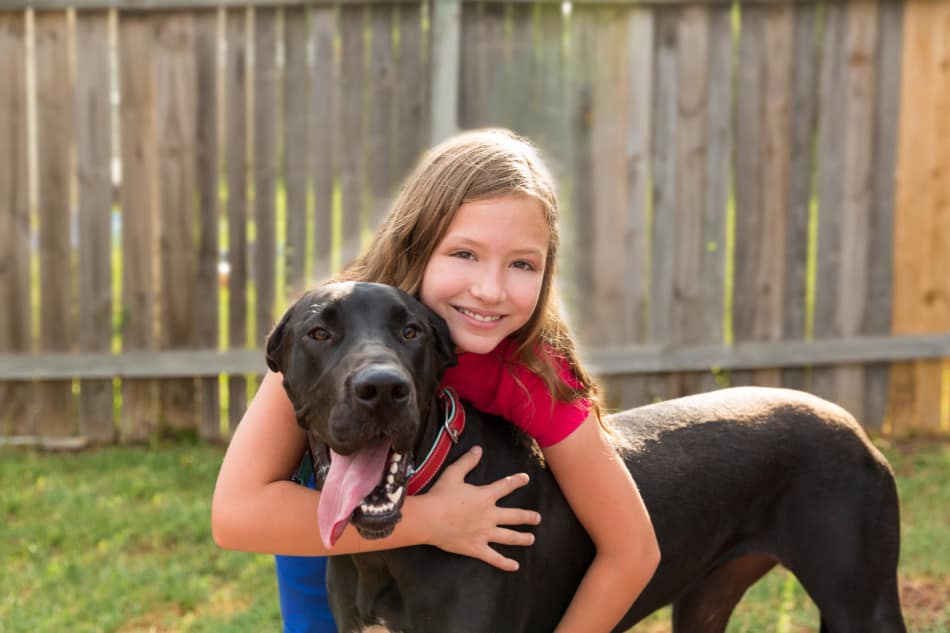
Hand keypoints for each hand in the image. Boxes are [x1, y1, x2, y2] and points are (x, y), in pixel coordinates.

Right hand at [419, 446, 540, 570]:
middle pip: (514, 516)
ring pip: (509, 537)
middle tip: (537, 518)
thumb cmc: (440, 495)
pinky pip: (494, 557)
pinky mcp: (476, 548)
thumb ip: (467, 461)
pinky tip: (515, 566)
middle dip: (528, 517)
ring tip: (531, 539)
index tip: (526, 479)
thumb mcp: (453, 473)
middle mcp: (490, 515)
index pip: (506, 486)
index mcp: (485, 496)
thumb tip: (478, 449)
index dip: (517, 481)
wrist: (429, 518)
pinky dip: (505, 563)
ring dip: (522, 538)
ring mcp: (485, 533)